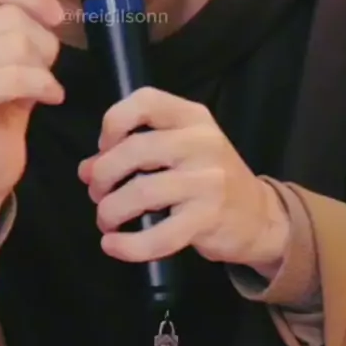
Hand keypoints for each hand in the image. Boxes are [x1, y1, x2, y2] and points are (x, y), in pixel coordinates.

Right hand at [0, 0, 64, 216]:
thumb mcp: (12, 44)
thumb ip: (18, 5)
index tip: (54, 16)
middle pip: (11, 15)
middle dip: (43, 41)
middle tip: (42, 68)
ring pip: (18, 43)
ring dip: (45, 65)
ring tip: (40, 84)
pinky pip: (17, 75)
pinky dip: (45, 85)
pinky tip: (49, 98)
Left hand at [78, 87, 289, 273]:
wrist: (259, 216)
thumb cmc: (208, 176)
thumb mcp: (178, 151)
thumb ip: (132, 152)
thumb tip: (86, 169)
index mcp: (192, 116)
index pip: (145, 101)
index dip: (114, 122)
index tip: (104, 147)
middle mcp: (201, 142)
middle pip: (135, 149)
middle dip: (104, 174)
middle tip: (97, 191)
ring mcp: (207, 180)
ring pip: (142, 192)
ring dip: (110, 210)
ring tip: (105, 219)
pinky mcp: (208, 218)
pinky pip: (159, 236)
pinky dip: (128, 245)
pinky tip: (112, 245)